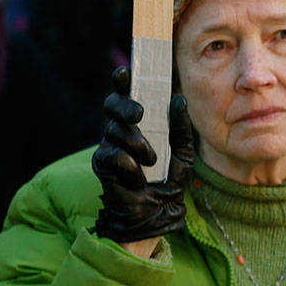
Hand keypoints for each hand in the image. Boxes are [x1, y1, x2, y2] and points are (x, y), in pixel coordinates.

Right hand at [92, 67, 197, 257]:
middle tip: (139, 113)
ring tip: (150, 160)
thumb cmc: (169, 179)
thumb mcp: (183, 152)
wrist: (157, 213)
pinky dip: (129, 165)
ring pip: (114, 129)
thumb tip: (178, 99)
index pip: (127, 94)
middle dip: (123, 104)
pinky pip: (111, 154)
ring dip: (136, 143)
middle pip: (111, 104)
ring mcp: (109, 146)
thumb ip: (180, 127)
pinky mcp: (102, 165)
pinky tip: (137, 177)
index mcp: (139, 122)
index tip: (125, 72)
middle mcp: (121, 129)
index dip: (122, 81)